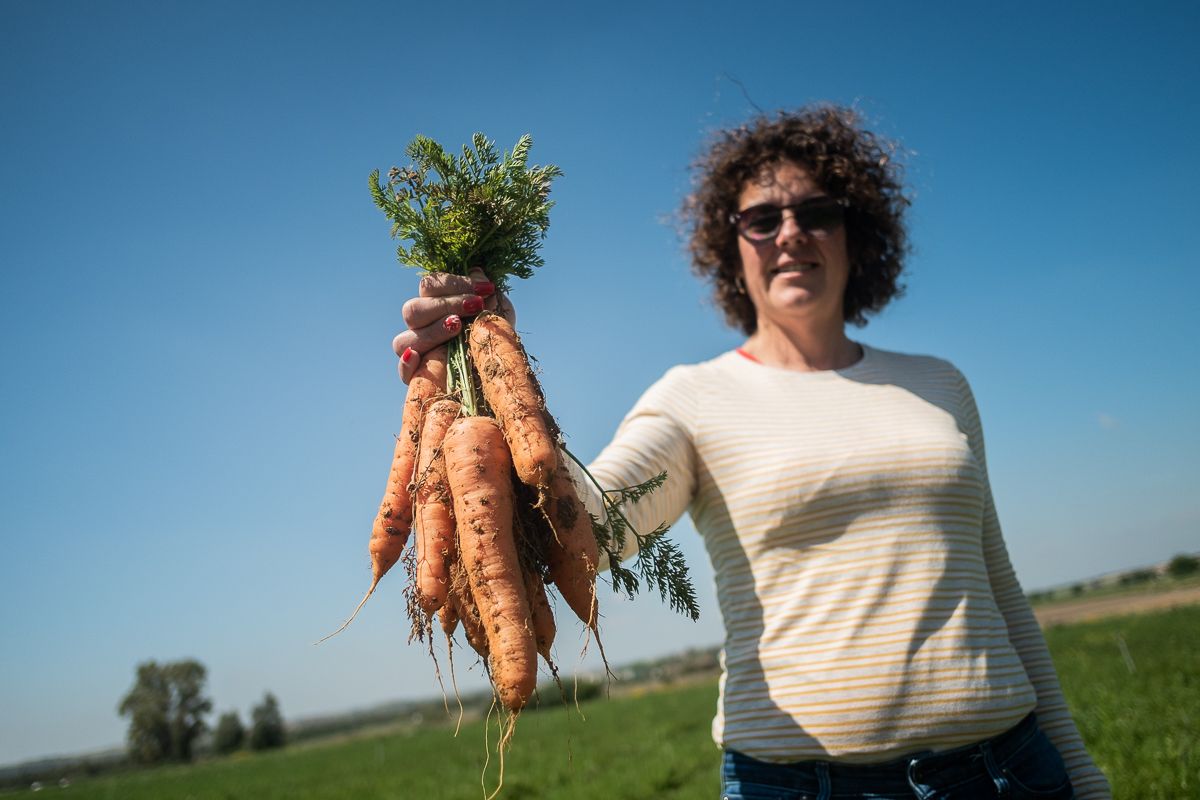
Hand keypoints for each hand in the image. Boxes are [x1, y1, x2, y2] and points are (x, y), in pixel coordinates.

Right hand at [392, 267, 516, 382]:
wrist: (503, 368)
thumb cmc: (496, 334)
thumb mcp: (497, 309)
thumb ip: (484, 291)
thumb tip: (476, 272)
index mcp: (435, 305)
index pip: (429, 286)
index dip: (455, 284)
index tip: (486, 289)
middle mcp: (421, 327)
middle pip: (412, 310)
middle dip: (444, 305)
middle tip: (475, 306)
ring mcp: (418, 353)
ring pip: (403, 340)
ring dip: (431, 331)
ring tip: (457, 327)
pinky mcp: (419, 379)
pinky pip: (402, 372)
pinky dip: (406, 365)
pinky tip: (417, 357)